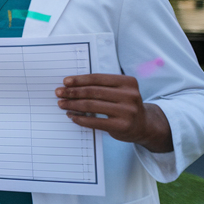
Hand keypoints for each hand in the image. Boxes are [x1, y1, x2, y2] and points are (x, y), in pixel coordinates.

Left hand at [56, 73, 172, 151]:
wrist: (144, 125)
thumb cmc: (125, 105)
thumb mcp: (120, 91)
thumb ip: (101, 86)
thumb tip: (70, 85)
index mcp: (128, 82)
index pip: (98, 78)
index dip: (79, 80)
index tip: (65, 82)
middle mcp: (130, 95)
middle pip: (93, 92)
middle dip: (73, 92)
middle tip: (59, 93)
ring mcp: (127, 111)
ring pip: (91, 105)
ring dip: (73, 104)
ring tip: (62, 104)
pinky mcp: (121, 126)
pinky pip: (94, 121)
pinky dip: (80, 118)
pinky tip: (71, 116)